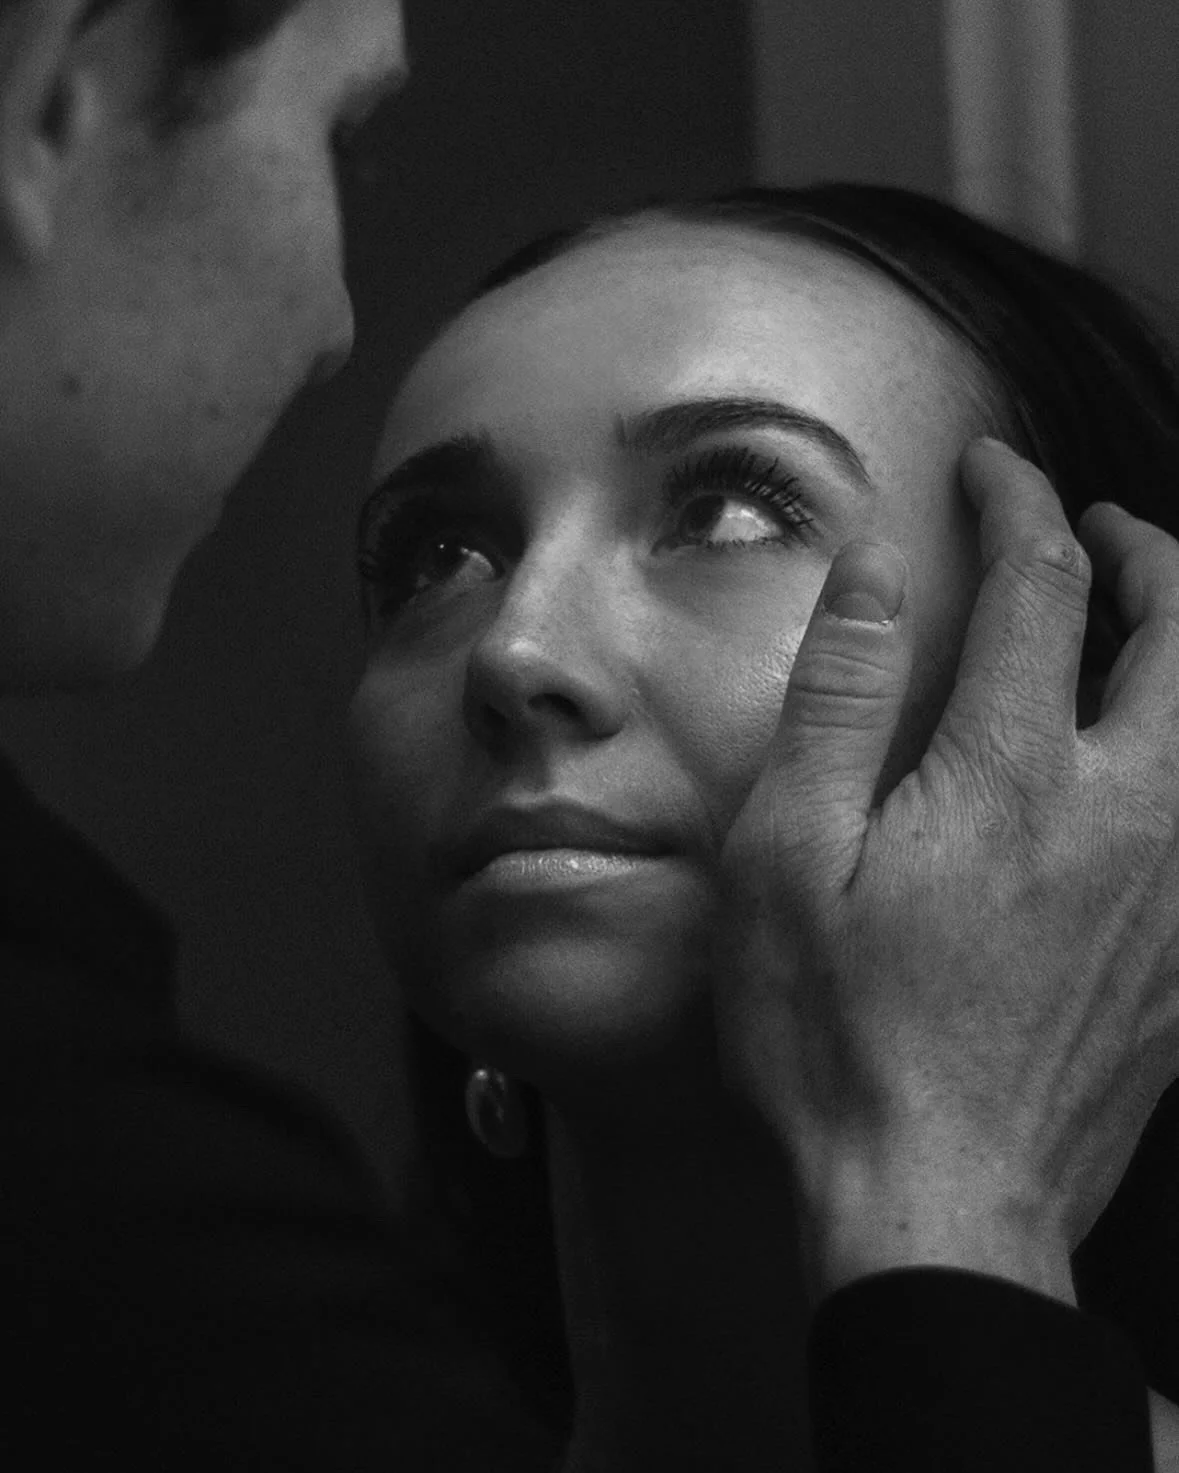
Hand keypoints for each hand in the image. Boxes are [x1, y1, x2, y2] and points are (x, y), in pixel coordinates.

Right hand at [713, 437, 1178, 1304]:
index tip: (992, 471)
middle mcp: (1128, 815)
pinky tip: (1149, 766)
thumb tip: (879, 567)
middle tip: (1102, 527)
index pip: (1047, 588)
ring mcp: (1175, 892)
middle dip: (1152, 554)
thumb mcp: (787, 857)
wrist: (935, 1206)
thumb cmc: (836, 1038)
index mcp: (1015, 777)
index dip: (1021, 505)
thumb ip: (841, 696)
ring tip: (1138, 622)